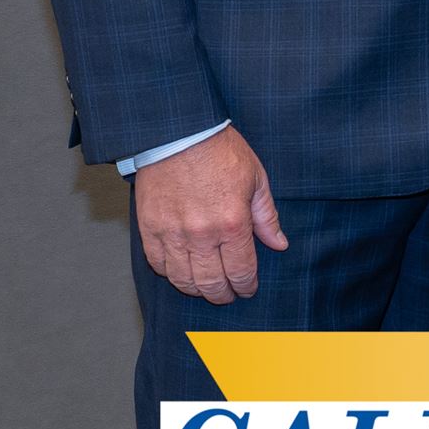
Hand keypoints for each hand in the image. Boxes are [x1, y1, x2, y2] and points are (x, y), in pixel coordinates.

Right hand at [133, 126, 287, 303]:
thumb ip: (267, 217)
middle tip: (228, 295)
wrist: (178, 133)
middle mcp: (202, 234)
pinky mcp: (149, 229)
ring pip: (183, 279)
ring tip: (206, 289)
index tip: (248, 289)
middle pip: (212, 282)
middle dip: (223, 295)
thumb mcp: (256, 180)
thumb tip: (279, 244)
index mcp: (233, 223)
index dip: (246, 286)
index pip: (242, 270)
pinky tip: (180, 273)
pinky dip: (170, 274)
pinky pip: (158, 264)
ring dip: (196, 289)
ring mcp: (172, 234)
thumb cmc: (220, 152)